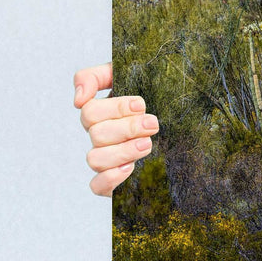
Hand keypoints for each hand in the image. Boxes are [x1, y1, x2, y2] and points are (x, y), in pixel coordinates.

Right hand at [74, 63, 157, 195]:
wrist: (183, 123)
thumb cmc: (154, 94)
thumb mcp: (129, 74)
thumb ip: (96, 76)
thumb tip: (78, 99)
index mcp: (102, 113)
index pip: (89, 111)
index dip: (115, 108)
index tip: (141, 104)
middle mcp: (101, 136)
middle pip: (97, 134)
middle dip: (127, 128)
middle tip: (153, 124)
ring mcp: (106, 159)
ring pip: (95, 159)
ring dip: (123, 151)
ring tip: (148, 144)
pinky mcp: (113, 181)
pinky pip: (97, 186)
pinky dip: (110, 178)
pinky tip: (130, 168)